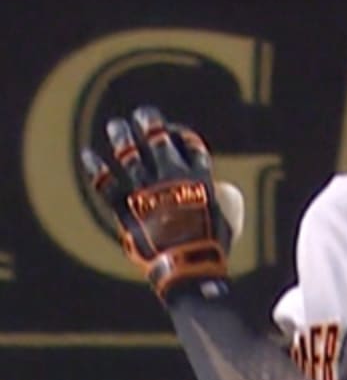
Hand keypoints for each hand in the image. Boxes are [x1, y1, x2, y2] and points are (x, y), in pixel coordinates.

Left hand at [82, 106, 231, 301]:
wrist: (187, 265)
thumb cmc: (210, 246)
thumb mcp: (226, 219)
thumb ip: (220, 200)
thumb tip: (219, 192)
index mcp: (197, 178)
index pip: (190, 144)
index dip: (183, 134)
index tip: (177, 131)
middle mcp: (169, 177)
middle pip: (157, 139)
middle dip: (150, 122)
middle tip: (144, 114)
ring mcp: (145, 189)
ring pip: (129, 153)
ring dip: (121, 136)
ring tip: (117, 126)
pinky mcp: (125, 206)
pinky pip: (106, 183)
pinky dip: (96, 169)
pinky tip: (88, 155)